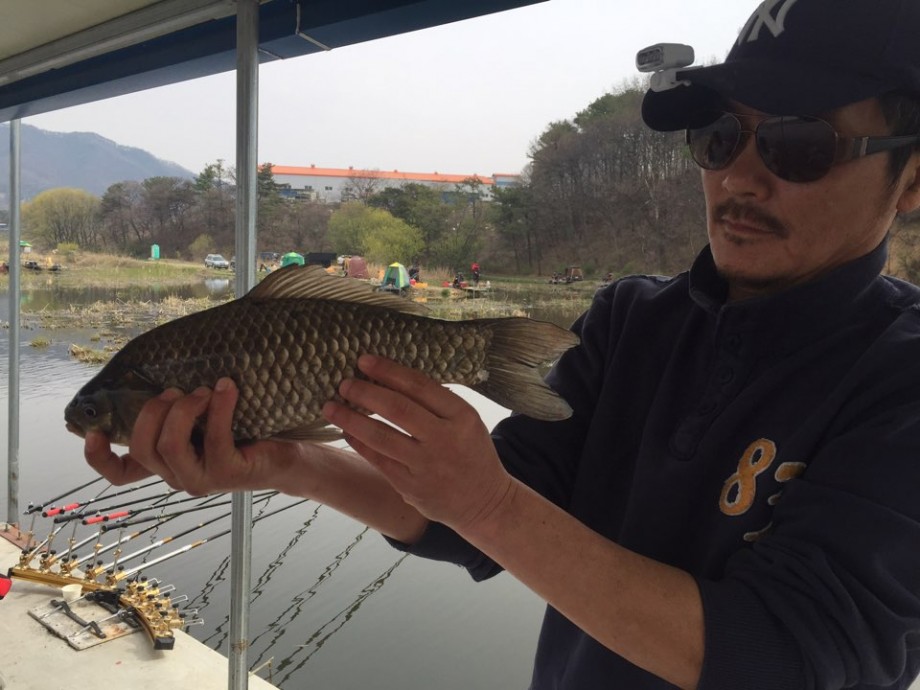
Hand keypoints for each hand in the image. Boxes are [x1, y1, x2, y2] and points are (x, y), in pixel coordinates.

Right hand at [83, 378, 300, 494]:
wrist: (288, 456)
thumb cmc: (245, 433)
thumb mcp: (205, 420)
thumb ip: (180, 410)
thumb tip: (163, 376)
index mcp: (166, 464)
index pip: (120, 475)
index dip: (100, 458)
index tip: (91, 432)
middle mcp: (177, 476)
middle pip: (143, 447)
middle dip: (153, 410)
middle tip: (178, 391)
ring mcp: (201, 479)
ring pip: (170, 445)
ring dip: (183, 410)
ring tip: (203, 391)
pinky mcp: (227, 473)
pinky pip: (214, 437)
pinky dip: (219, 406)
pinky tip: (227, 388)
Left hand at [322, 354, 513, 531]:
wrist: (483, 501)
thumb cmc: (470, 452)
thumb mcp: (466, 421)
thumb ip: (436, 403)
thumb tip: (389, 377)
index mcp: (462, 416)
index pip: (419, 386)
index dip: (388, 371)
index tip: (364, 361)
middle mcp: (445, 439)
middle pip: (397, 409)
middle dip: (365, 392)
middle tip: (343, 383)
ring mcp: (427, 466)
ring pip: (381, 436)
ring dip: (351, 419)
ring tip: (331, 407)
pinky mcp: (412, 487)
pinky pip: (378, 460)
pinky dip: (360, 444)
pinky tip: (347, 432)